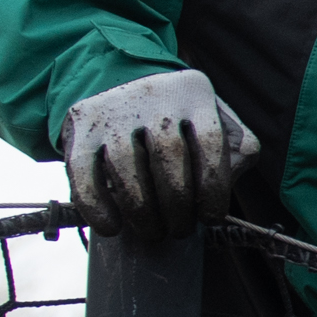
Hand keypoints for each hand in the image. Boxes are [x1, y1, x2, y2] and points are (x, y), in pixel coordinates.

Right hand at [60, 67, 257, 236]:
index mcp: (193, 93)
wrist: (119, 85)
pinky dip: (97, 207)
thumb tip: (231, 175)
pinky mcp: (80, 128)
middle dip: (177, 205)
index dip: (212, 188)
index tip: (211, 217)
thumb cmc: (179, 121)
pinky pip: (85, 174)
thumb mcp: (216, 121)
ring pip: (127, 168)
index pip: (210, 143)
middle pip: (168, 158)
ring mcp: (112, 111)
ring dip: (142, 211)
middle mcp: (153, 96)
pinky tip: (111, 228)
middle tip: (180, 229)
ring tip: (153, 231)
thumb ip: (235, 148)